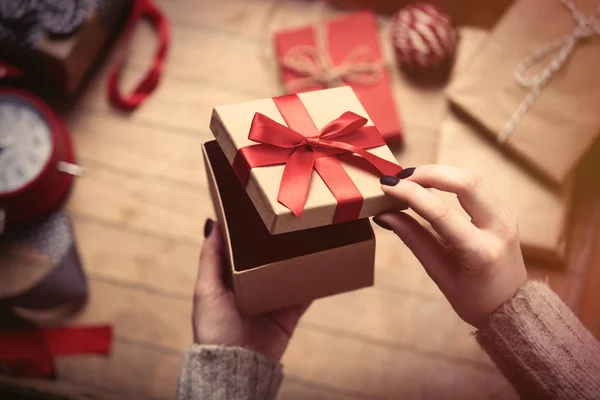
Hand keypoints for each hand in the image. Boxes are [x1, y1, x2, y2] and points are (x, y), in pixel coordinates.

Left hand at [193, 220, 308, 360]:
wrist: (236, 366)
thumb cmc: (214, 329)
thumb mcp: (206, 289)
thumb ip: (210, 257)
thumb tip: (213, 223)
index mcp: (232, 278)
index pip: (243, 248)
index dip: (251, 231)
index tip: (261, 207)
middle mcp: (254, 285)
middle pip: (269, 258)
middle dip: (279, 242)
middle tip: (292, 218)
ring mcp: (274, 298)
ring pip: (290, 272)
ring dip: (299, 258)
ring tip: (312, 236)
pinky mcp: (290, 313)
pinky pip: (306, 294)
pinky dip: (315, 281)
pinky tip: (324, 264)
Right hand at [375, 165, 526, 327]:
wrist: (510, 306)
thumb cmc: (472, 297)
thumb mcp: (438, 273)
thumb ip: (413, 239)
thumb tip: (385, 214)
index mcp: (480, 251)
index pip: (441, 213)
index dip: (411, 194)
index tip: (387, 185)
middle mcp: (499, 228)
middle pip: (467, 182)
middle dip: (430, 173)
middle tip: (401, 177)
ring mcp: (506, 216)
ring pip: (472, 179)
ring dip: (440, 173)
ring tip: (411, 178)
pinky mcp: (504, 211)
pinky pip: (476, 186)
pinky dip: (450, 180)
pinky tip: (430, 184)